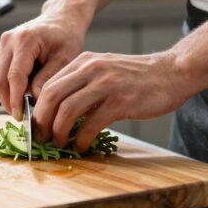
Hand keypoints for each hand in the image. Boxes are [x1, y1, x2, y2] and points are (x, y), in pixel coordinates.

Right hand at [0, 12, 84, 120]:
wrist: (61, 20)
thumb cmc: (65, 36)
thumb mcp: (65, 59)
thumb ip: (48, 79)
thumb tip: (34, 100)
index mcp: (24, 40)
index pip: (14, 76)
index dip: (15, 99)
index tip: (20, 116)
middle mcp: (8, 41)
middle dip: (8, 101)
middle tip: (23, 116)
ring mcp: (2, 45)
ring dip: (9, 95)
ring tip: (28, 102)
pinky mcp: (1, 51)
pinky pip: (0, 74)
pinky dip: (10, 86)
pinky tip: (26, 88)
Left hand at [32, 51, 188, 151]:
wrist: (171, 72)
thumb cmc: (136, 76)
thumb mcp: (103, 70)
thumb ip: (81, 84)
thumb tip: (58, 111)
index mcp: (83, 61)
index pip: (49, 84)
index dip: (38, 108)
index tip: (36, 124)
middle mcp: (90, 69)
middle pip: (52, 96)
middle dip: (42, 120)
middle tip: (41, 137)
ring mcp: (105, 84)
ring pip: (67, 110)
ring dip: (58, 131)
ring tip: (59, 143)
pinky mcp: (120, 101)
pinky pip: (91, 124)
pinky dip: (81, 138)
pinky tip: (81, 146)